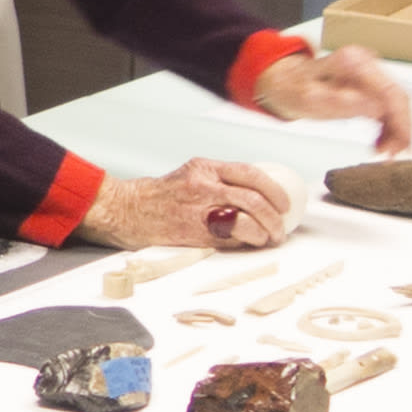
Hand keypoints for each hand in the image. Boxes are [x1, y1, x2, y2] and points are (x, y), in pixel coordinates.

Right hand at [77, 157, 295, 250]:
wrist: (127, 210)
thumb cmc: (160, 196)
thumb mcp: (191, 175)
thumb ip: (220, 181)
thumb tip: (256, 198)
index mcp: (204, 168)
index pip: (250, 174)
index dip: (275, 190)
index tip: (284, 203)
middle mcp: (203, 186)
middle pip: (254, 199)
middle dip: (275, 217)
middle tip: (280, 227)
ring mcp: (198, 211)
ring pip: (246, 220)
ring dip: (264, 232)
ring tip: (268, 238)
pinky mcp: (193, 233)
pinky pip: (229, 239)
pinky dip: (245, 242)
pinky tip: (248, 243)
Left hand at [253, 44, 411, 152]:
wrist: (285, 81)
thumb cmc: (293, 88)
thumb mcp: (309, 98)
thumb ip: (341, 102)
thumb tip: (377, 109)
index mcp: (354, 63)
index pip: (392, 93)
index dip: (401, 123)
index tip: (398, 148)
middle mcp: (367, 63)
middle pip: (399, 98)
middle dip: (402, 130)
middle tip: (392, 156)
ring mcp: (370, 73)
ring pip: (397, 104)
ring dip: (396, 130)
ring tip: (384, 153)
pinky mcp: (370, 85)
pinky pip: (388, 107)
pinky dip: (389, 127)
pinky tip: (381, 143)